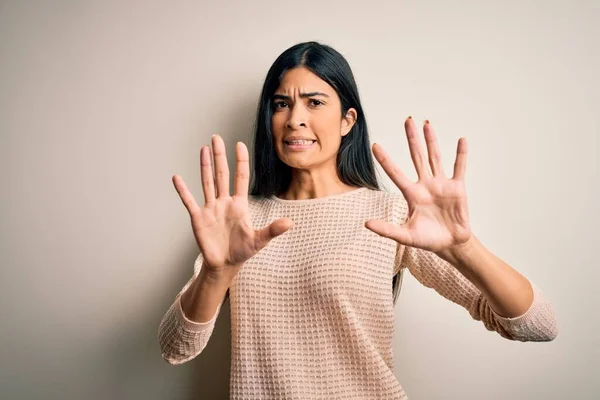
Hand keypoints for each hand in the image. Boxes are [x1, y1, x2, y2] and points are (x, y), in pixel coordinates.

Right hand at [172, 134, 293, 277]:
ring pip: (207, 182)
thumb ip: (273, 230)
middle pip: (221, 174)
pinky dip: (183, 190)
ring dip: (204, 166)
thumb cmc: (242, 251)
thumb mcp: (260, 240)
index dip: (240, 161)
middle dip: (219, 156)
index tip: (239, 144)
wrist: (225, 265)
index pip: (240, 177)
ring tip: (203, 148)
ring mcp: (210, 208)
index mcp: (239, 204)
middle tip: (216, 137)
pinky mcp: (198, 218)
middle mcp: (224, 202)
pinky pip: (189, 201)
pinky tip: (177, 178)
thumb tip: (291, 223)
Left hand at [365, 117, 472, 253]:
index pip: (395, 173)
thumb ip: (386, 229)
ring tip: (427, 124)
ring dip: (431, 141)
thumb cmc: (427, 240)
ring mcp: (441, 184)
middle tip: (407, 120)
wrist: (450, 245)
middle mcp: (425, 185)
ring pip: (435, 157)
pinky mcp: (457, 188)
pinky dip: (461, 154)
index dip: (385, 160)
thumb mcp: (405, 236)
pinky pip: (459, 168)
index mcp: (411, 194)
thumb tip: (366, 224)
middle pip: (416, 156)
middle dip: (412, 139)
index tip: (375, 145)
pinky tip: (461, 140)